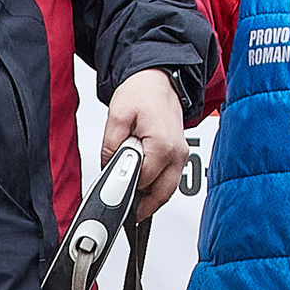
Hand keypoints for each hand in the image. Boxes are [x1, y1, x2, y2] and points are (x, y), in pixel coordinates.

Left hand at [102, 67, 188, 212]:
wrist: (158, 80)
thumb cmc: (142, 93)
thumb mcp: (117, 115)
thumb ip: (110, 146)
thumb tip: (107, 168)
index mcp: (162, 144)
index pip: (143, 181)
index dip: (125, 189)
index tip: (112, 196)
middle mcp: (177, 152)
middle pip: (161, 194)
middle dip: (141, 204)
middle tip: (122, 210)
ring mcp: (182, 155)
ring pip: (167, 190)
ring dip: (149, 197)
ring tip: (129, 198)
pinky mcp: (180, 155)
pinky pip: (169, 179)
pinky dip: (156, 186)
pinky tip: (140, 185)